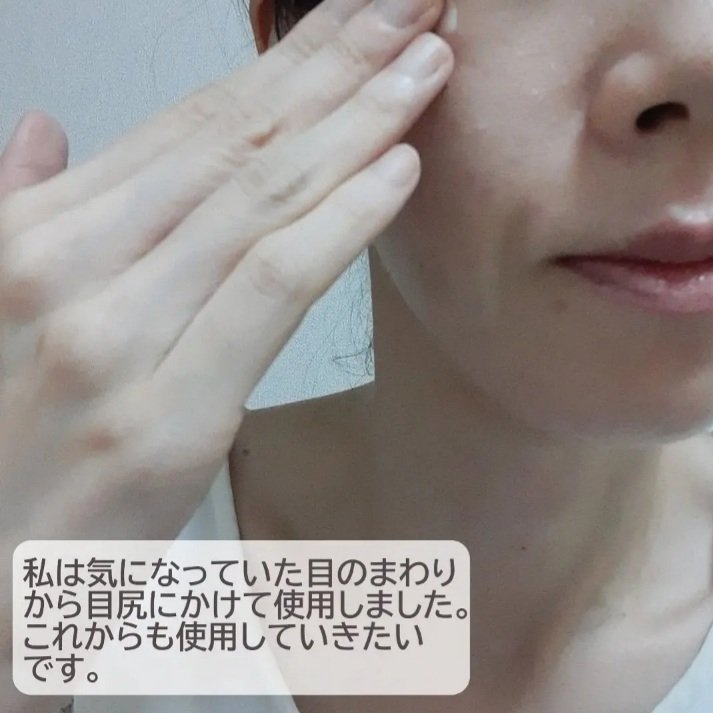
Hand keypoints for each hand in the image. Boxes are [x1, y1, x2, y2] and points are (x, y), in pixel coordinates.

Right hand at [0, 0, 452, 704]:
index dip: (280, 65)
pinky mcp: (166, 418)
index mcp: (36, 242)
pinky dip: (341, 221)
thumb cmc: (5, 454)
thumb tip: (46, 131)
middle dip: (335, 65)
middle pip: (232, 142)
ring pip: (259, 200)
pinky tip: (399, 169)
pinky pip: (270, 288)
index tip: (349, 24)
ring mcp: (114, 341)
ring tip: (425, 65)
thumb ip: (23, 216)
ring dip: (356, 123)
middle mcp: (70, 273)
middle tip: (410, 8)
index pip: (185, 127)